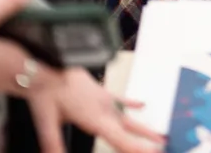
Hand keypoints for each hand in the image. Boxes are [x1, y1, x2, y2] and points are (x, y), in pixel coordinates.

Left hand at [26, 67, 162, 152]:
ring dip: (144, 128)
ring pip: (128, 118)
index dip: (137, 148)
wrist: (46, 66)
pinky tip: (142, 105)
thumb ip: (53, 143)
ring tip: (160, 136)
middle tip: (164, 146)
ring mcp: (104, 100)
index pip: (120, 138)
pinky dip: (133, 104)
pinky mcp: (101, 92)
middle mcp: (103, 109)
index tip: (153, 152)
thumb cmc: (46, 91)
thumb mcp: (46, 121)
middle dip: (146, 141)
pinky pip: (121, 100)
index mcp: (93, 118)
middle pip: (128, 130)